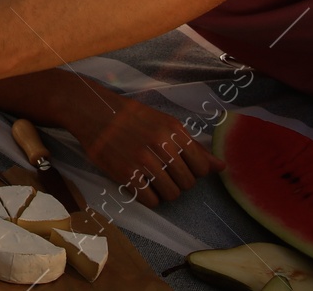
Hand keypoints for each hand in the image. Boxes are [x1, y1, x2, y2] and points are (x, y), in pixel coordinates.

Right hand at [70, 92, 223, 207]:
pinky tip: (142, 187)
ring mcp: (143, 160)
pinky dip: (149, 198)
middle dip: (179, 183)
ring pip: (171, 194)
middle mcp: (162, 145)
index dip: (194, 172)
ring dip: (165, 192)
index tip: (181, 168)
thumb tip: (220, 166)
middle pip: (187, 183)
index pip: (201, 166)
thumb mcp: (163, 122)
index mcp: (173, 130)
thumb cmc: (129, 116)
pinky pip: (151, 200)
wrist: (92, 111)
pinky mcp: (126, 174)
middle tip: (164, 174)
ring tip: (153, 182)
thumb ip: (192, 145)